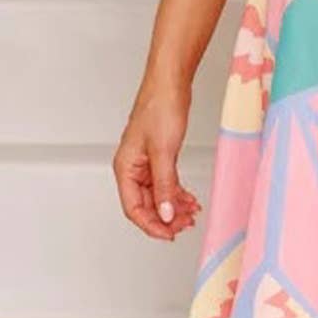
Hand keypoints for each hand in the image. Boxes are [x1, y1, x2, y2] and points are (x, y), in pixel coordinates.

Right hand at [113, 81, 200, 240]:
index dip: (152, 225)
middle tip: (186, 224)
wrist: (170, 83)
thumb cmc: (160, 107)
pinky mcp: (159, 155)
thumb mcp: (164, 151)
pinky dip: (177, 193)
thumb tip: (165, 214)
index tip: (170, 234)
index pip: (134, 208)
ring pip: (157, 195)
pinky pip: (165, 183)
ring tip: (191, 213)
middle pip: (146, 205)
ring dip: (173, 206)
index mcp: (125, 168)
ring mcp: (145, 162)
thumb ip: (165, 185)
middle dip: (165, 217)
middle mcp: (132, 168)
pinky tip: (189, 199)